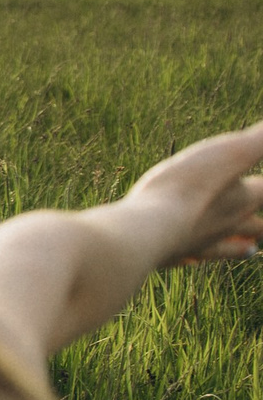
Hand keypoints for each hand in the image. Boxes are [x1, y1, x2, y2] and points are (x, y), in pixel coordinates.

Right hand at [126, 120, 262, 264]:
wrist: (147, 229)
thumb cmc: (185, 187)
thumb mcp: (228, 152)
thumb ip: (260, 139)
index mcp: (243, 199)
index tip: (262, 184)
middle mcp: (229, 223)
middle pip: (257, 226)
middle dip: (261, 222)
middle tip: (262, 221)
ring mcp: (204, 242)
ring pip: (232, 247)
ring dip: (242, 245)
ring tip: (251, 248)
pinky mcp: (176, 254)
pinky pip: (195, 258)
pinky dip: (202, 257)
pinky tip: (197, 260)